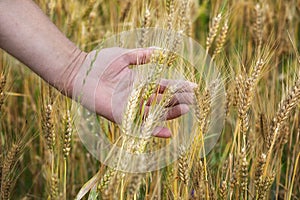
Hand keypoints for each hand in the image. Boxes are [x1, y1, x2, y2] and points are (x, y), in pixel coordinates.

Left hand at [71, 47, 194, 137]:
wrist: (80, 71)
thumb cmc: (99, 62)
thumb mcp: (124, 56)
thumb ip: (142, 55)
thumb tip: (161, 51)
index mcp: (140, 82)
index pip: (163, 85)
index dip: (178, 86)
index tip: (193, 86)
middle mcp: (137, 96)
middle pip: (162, 101)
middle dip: (177, 101)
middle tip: (192, 101)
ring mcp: (130, 106)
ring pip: (154, 113)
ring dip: (169, 114)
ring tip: (185, 110)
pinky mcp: (120, 115)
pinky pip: (139, 125)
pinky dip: (152, 130)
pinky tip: (167, 132)